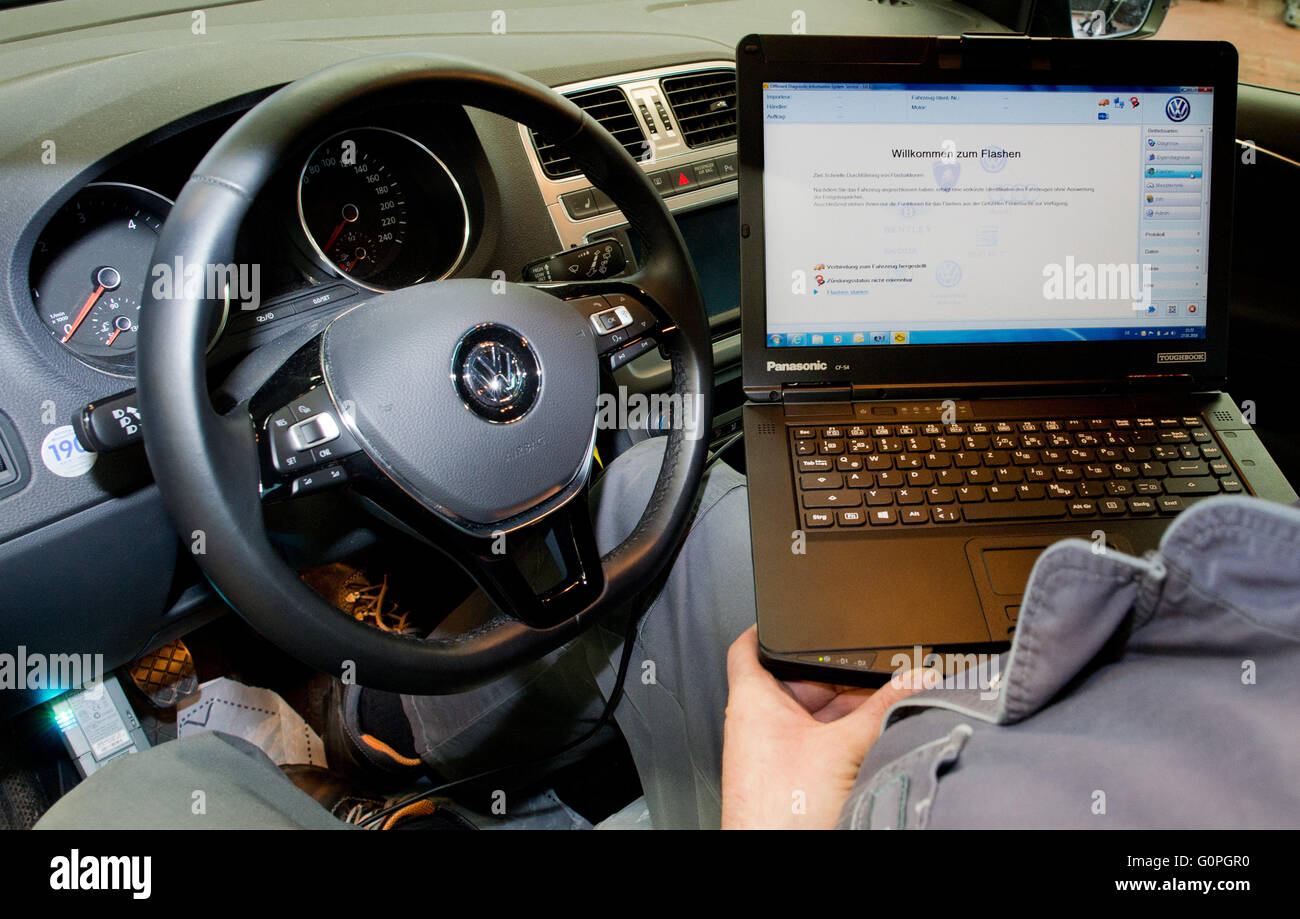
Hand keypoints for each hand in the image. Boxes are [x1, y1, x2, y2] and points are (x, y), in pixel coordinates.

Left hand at [721, 625, 921, 828]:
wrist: (780, 860)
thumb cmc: (781, 816)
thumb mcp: (845, 746)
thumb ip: (883, 709)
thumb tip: (913, 680)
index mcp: (753, 702)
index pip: (749, 647)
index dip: (768, 626)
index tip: (788, 614)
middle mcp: (757, 725)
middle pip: (798, 681)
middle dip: (836, 679)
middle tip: (873, 675)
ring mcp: (772, 752)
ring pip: (813, 715)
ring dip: (844, 714)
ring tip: (876, 716)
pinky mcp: (788, 777)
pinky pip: (817, 743)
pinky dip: (841, 740)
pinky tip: (867, 745)